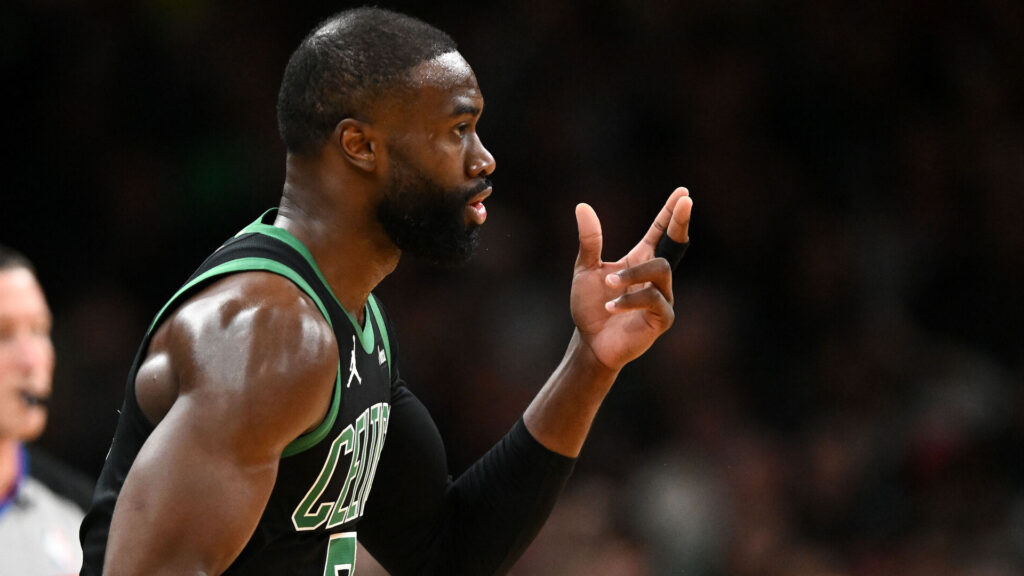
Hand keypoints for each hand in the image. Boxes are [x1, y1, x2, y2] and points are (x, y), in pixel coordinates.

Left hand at [570, 187, 691, 370]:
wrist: (589, 342)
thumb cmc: (591, 307)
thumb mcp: (585, 269)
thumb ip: (589, 240)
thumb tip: (582, 206)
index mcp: (640, 260)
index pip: (660, 232)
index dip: (671, 213)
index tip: (683, 193)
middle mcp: (655, 276)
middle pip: (673, 245)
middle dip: (679, 223)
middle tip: (685, 203)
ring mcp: (662, 297)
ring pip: (659, 270)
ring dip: (631, 275)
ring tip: (608, 284)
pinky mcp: (662, 318)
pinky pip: (654, 300)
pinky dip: (630, 301)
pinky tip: (611, 307)